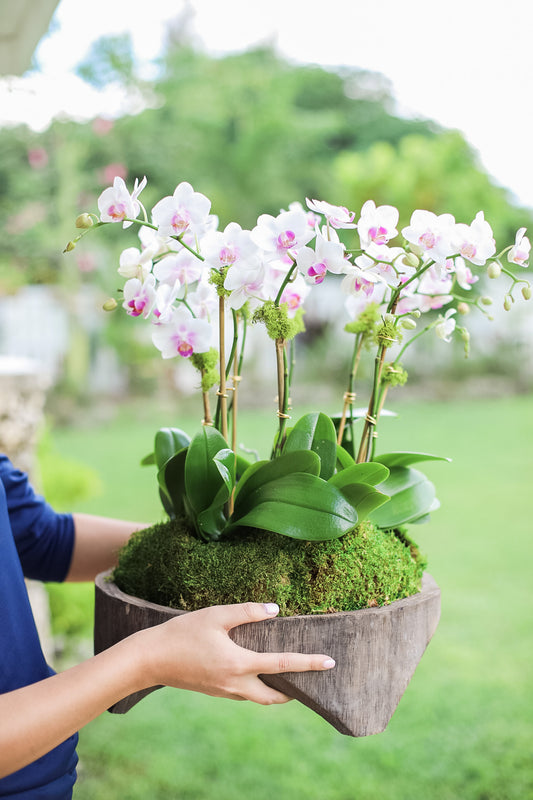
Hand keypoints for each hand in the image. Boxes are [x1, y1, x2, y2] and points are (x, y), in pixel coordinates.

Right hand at [137, 602, 335, 704]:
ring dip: (276, 691)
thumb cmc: (182, 634)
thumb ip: (246, 612)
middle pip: (274, 697)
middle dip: (294, 691)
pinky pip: (244, 693)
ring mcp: (224, 691)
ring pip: (259, 697)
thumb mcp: (215, 616)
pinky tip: (257, 671)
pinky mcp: (214, 691)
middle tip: (310, 680)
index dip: (309, 663)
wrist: (149, 659)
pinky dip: (257, 687)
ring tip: (288, 676)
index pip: (282, 665)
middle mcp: (235, 684)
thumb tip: (274, 610)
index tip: (330, 662)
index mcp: (239, 664)